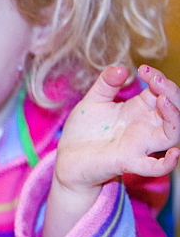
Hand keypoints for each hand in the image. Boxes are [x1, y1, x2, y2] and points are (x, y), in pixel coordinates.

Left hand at [44, 64, 179, 236]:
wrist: (67, 157)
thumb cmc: (84, 130)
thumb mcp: (93, 101)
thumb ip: (106, 83)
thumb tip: (121, 69)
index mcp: (139, 110)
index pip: (161, 91)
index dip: (158, 78)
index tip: (143, 70)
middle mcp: (144, 127)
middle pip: (173, 110)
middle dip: (172, 93)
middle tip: (156, 81)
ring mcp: (139, 145)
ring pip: (171, 135)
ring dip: (174, 117)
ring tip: (163, 100)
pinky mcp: (128, 162)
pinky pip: (155, 167)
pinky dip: (167, 163)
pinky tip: (174, 154)